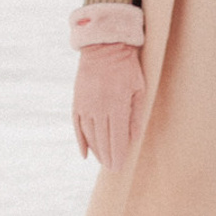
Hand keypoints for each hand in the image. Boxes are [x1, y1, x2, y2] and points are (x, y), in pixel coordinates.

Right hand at [73, 42, 144, 170]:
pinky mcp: (77, 101)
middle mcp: (99, 108)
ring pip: (90, 136)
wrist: (103, 45)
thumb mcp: (139, 87)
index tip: (120, 167)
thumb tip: (134, 138)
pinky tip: (85, 153)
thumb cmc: (127, 66)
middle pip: (103, 140)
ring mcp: (86, 105)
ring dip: (97, 151)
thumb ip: (136, 114)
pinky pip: (77, 126)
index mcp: (117, 104)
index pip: (117, 138)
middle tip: (113, 169)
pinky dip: (81, 141)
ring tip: (103, 161)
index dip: (119, 155)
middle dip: (108, 157)